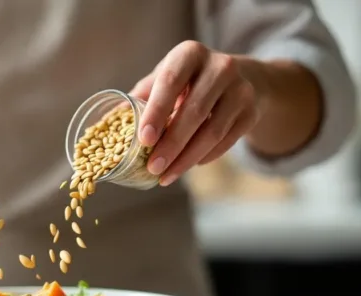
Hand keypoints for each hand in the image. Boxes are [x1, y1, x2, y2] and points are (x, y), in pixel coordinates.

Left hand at [130, 41, 259, 185]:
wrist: (239, 79)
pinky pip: (226, 141)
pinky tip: (186, 166)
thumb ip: (140, 98)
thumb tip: (108, 122)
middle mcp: (220, 66)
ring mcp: (241, 89)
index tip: (143, 139)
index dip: (156, 111)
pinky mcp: (251, 111)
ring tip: (165, 176)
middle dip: (171, 144)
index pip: (171, 82)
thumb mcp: (164, 79)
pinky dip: (204, 157)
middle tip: (152, 168)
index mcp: (190, 54)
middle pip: (194, 111)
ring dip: (186, 158)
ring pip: (213, 131)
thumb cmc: (187, 82)